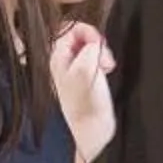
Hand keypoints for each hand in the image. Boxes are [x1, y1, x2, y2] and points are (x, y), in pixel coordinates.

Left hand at [52, 22, 118, 162]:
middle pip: (79, 35)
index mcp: (56, 57)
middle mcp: (61, 62)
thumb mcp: (87, 69)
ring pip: (88, 47)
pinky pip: (93, 59)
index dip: (88, 31)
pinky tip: (106, 72)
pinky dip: (102, 61)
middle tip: (103, 57)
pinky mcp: (83, 79)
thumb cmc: (87, 107)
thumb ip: (90, 47)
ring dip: (101, 53)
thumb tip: (95, 42)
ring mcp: (72, 70)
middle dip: (96, 42)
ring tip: (106, 67)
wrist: (92, 134)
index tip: (98, 44)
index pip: (69, 27)